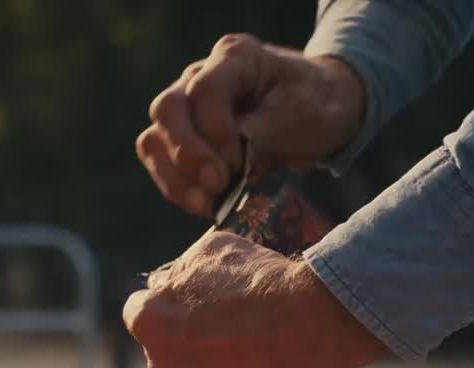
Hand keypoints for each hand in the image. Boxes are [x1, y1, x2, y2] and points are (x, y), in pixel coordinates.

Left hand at [123, 232, 384, 367]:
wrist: (313, 317)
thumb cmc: (260, 277)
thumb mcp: (210, 249)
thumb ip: (180, 271)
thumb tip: (170, 283)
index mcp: (148, 322)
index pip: (140, 311)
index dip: (166, 302)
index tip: (189, 300)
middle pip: (166, 352)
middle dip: (186, 340)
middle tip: (223, 325)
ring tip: (249, 349)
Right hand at [136, 34, 365, 215]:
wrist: (319, 112)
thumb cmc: (313, 104)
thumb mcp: (301, 113)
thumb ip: (261, 134)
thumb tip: (227, 170)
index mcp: (233, 57)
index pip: (204, 90)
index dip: (215, 131)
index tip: (237, 165)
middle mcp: (197, 76)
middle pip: (167, 110)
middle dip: (187, 154)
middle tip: (216, 186)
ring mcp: (185, 108)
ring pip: (154, 140)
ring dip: (176, 177)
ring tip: (207, 203)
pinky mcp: (181, 140)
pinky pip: (162, 164)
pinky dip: (179, 189)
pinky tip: (205, 205)